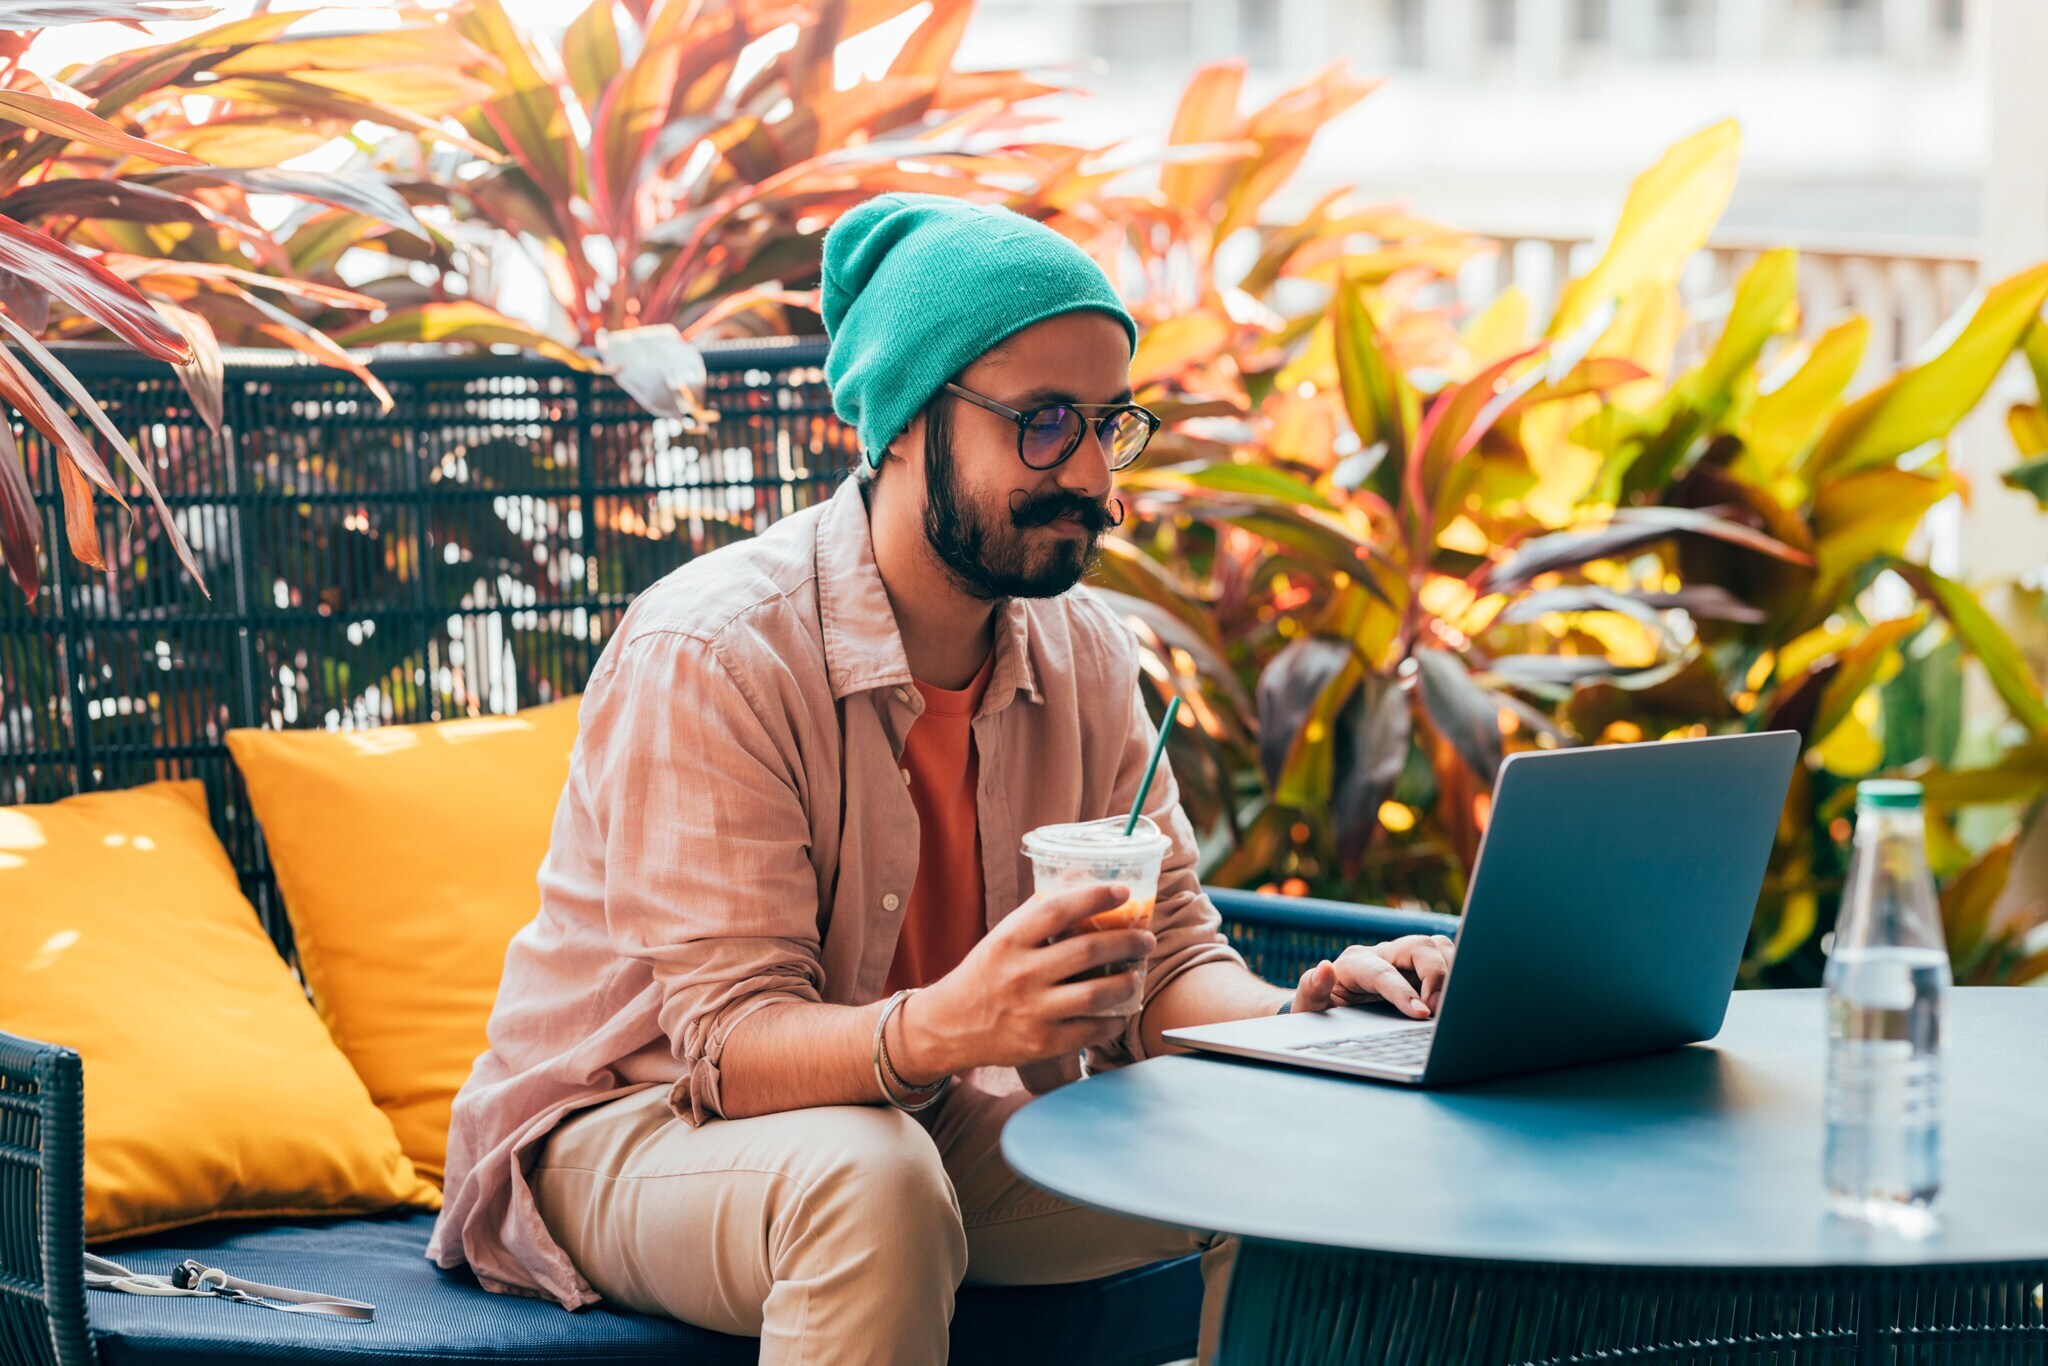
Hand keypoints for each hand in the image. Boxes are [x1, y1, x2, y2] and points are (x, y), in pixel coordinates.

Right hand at [890, 884, 1156, 1083]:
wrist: (949, 1026)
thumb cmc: (985, 973)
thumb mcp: (1002, 936)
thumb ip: (1039, 912)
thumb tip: (1080, 876)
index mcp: (1010, 939)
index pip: (1058, 910)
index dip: (1094, 897)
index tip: (1123, 891)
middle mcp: (1021, 973)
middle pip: (1088, 951)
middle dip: (1127, 942)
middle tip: (1146, 940)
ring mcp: (1032, 1010)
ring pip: (1096, 993)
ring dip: (1127, 982)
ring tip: (1136, 975)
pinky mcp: (1041, 1042)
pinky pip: (1090, 1030)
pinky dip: (1112, 1020)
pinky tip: (1119, 1011)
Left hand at [1289, 934, 1455, 1020]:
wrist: (1327, 1008)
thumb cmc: (1319, 1010)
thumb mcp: (1308, 1005)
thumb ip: (1312, 988)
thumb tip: (1324, 967)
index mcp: (1354, 963)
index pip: (1383, 972)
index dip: (1403, 992)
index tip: (1422, 1013)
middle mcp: (1382, 954)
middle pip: (1418, 946)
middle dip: (1436, 976)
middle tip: (1440, 1012)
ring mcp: (1403, 958)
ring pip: (1437, 946)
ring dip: (1452, 970)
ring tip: (1454, 1004)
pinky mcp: (1420, 967)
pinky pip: (1447, 956)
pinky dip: (1459, 971)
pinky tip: (1461, 996)